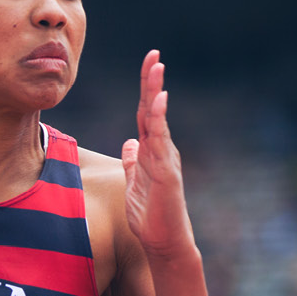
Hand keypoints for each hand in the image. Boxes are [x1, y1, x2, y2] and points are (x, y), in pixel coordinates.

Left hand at [121, 50, 196, 258]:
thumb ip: (132, 161)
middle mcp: (161, 150)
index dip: (145, 90)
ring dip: (156, 93)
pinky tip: (158, 102)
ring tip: (157, 67)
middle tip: (153, 54)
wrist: (164, 241)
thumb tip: (130, 143)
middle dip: (152, 82)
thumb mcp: (134, 182)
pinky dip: (159, 120)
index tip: (148, 65)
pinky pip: (161, 141)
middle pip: (153, 110)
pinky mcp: (166, 172)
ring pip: (158, 120)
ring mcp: (165, 159)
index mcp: (151, 151)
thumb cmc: (151, 215)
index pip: (146, 114)